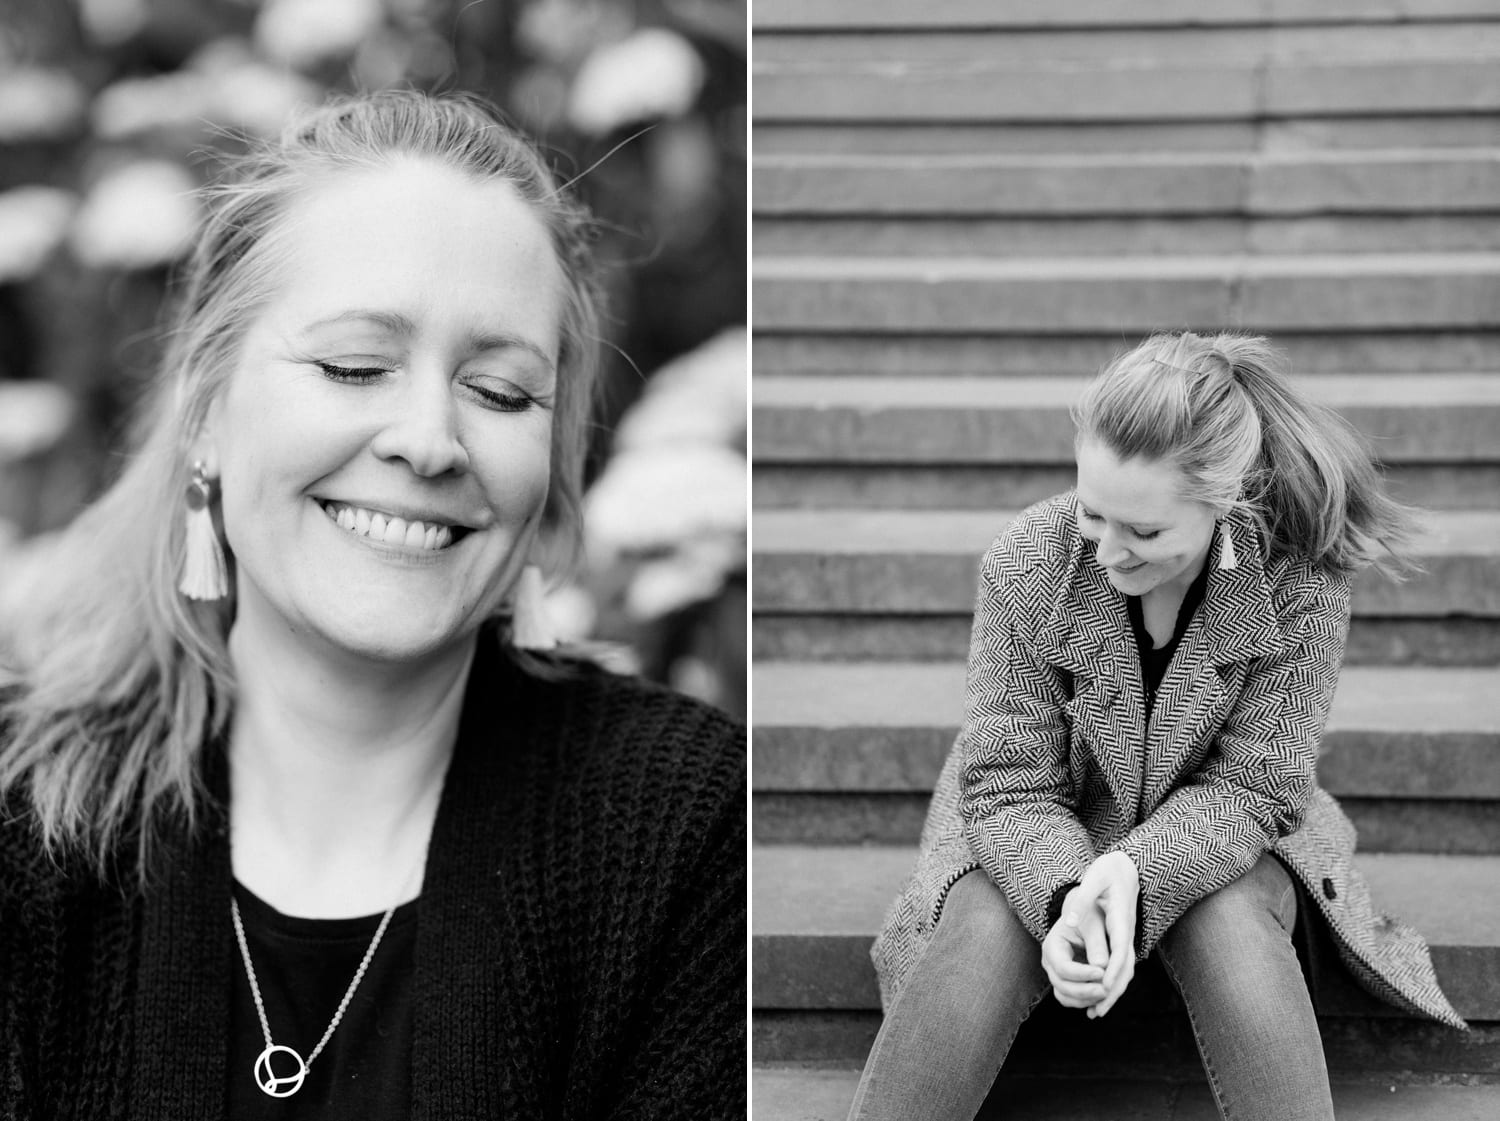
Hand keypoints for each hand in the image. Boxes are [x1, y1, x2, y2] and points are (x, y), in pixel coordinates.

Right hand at [1040, 902, 1107, 1008]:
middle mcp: (1050, 962)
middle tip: (1106, 990)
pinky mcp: (1067, 982)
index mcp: (1052, 945)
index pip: (1062, 967)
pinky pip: (1072, 999)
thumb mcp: (1093, 925)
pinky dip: (1086, 1001)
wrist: (1087, 916)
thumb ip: (1097, 945)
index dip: (1082, 973)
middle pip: (1061, 986)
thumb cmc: (1090, 916)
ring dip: (1086, 1000)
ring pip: (1065, 996)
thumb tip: (1103, 967)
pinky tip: (1102, 998)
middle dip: (1084, 991)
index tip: (1102, 973)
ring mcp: (1056, 974)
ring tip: (1106, 994)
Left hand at [1068, 851, 1139, 1017]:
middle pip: (1124, 968)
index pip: (1120, 950)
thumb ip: (1083, 901)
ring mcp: (1125, 938)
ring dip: (1111, 994)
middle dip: (1112, 992)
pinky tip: (1097, 995)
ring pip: (1123, 972)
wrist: (1125, 866)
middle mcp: (1126, 932)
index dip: (1112, 971)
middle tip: (1097, 1012)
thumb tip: (1069, 922)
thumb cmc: (1107, 872)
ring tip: (1095, 1013)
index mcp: (1121, 919)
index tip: (1103, 989)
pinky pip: (1118, 967)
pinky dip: (1110, 983)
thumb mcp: (1095, 880)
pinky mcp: (1121, 940)